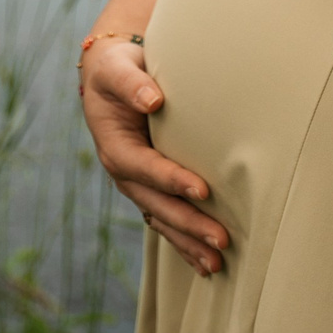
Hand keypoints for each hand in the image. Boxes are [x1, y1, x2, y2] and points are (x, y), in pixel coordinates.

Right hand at [80, 37, 225, 276]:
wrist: (110, 77)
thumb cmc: (118, 68)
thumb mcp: (117, 68)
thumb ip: (132, 83)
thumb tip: (154, 100)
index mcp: (115, 146)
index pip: (146, 168)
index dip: (172, 180)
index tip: (203, 190)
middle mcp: (124, 173)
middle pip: (157, 205)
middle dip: (189, 224)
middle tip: (222, 240)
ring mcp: (136, 185)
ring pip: (163, 220)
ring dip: (189, 243)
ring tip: (218, 264)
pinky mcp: (149, 189)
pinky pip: (166, 220)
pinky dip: (184, 243)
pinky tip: (205, 262)